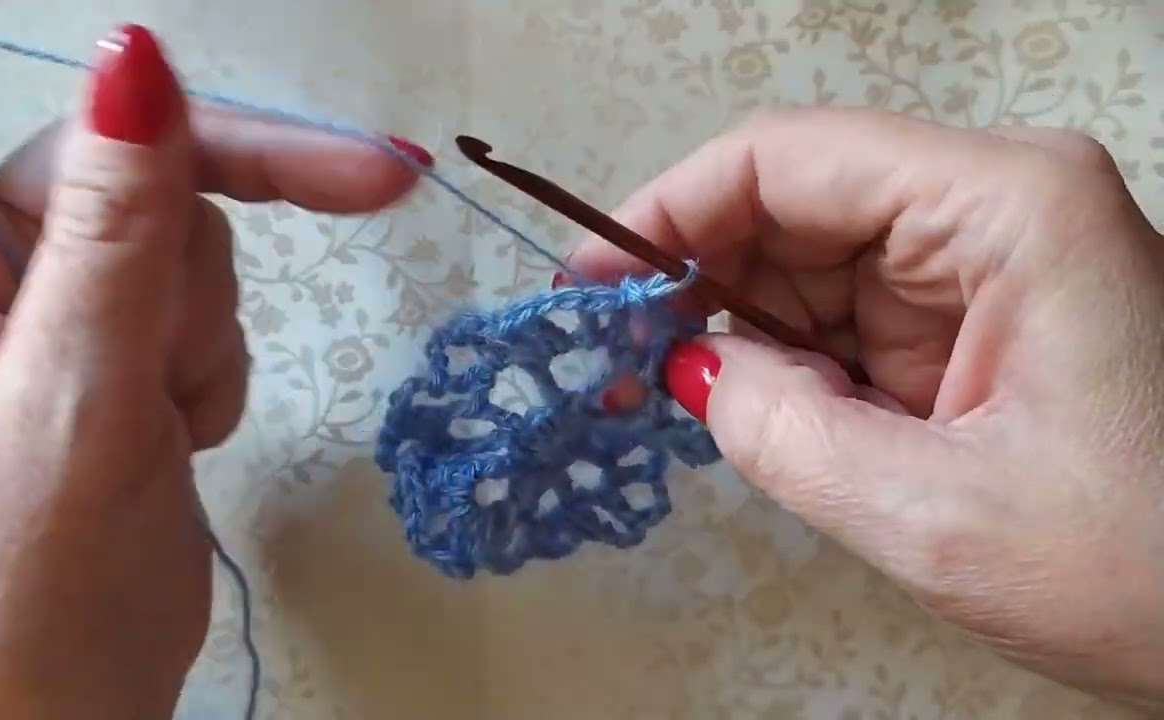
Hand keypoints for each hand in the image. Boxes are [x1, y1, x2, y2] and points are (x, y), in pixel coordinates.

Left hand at [0, 21, 425, 718]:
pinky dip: (204, 357)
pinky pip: (185, 293)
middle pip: (100, 150)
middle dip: (198, 204)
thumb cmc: (2, 623)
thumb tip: (137, 61)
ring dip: (198, 318)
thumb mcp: (70, 418)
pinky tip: (174, 434)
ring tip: (164, 427)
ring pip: (165, 227)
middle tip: (370, 184)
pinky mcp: (84, 346)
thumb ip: (111, 237)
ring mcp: (20, 306)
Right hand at [569, 106, 1163, 710]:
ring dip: (733, 324)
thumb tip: (694, 370)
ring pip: (812, 263)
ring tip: (660, 391)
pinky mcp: (978, 322)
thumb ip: (782, 430)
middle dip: (694, 274)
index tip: (586, 282)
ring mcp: (988, 264)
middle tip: (610, 353)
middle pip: (795, 204)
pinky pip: (847, 317)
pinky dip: (784, 361)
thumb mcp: (934, 512)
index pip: (788, 159)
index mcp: (1004, 206)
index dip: (667, 209)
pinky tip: (743, 406)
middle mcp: (995, 208)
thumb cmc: (1143, 569)